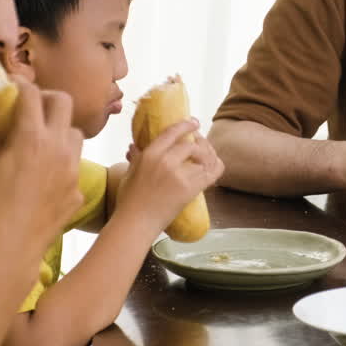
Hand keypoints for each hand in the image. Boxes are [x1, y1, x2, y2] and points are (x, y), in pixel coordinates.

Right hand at [0, 80, 84, 257]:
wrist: (10, 249)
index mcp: (31, 137)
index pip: (32, 94)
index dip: (20, 85)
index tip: (12, 88)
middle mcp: (58, 147)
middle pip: (64, 103)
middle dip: (47, 99)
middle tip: (30, 109)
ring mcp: (72, 169)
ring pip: (75, 133)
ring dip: (59, 129)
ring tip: (39, 140)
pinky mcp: (77, 190)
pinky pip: (74, 165)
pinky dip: (61, 161)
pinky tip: (44, 174)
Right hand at [119, 118, 222, 232]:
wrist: (136, 222)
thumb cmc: (129, 200)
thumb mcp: (130, 173)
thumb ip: (136, 157)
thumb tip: (133, 146)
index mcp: (150, 154)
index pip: (172, 132)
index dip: (186, 125)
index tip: (194, 122)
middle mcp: (166, 161)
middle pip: (191, 145)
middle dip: (200, 143)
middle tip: (202, 145)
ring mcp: (179, 175)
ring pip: (203, 158)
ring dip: (208, 156)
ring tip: (208, 157)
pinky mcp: (190, 189)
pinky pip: (211, 173)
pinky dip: (216, 168)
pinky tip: (215, 166)